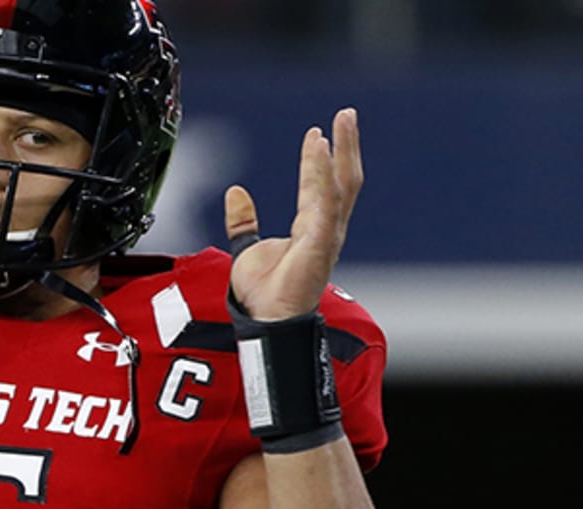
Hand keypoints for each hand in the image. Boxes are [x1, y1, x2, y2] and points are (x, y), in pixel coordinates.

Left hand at [227, 108, 362, 320]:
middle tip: (346, 115)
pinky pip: (323, 201)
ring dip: (342, 151)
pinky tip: (320, 150)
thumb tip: (235, 192)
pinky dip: (322, 174)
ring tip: (340, 122)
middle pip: (343, 180)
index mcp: (311, 229)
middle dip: (347, 146)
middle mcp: (325, 229)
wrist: (264, 318)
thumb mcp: (247, 248)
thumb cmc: (263, 293)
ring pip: (341, 185)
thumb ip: (243, 221)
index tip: (317, 133)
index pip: (320, 186)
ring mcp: (327, 235)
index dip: (318, 159)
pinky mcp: (320, 242)